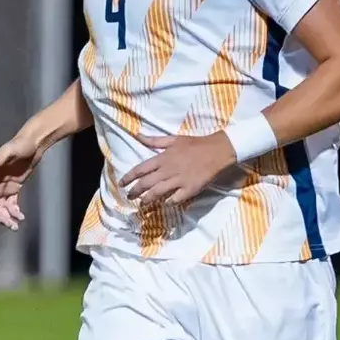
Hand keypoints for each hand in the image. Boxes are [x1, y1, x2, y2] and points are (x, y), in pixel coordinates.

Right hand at [0, 128, 47, 230]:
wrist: (35, 143)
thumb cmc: (21, 144)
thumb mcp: (9, 150)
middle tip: (9, 224)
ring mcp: (4, 187)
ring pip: (1, 207)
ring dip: (6, 217)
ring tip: (15, 225)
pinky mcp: (14, 189)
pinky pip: (11, 204)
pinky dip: (14, 212)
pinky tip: (21, 217)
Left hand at [121, 132, 235, 208]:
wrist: (217, 151)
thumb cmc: (195, 144)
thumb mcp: (173, 139)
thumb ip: (154, 141)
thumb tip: (137, 136)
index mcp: (162, 158)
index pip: (140, 169)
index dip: (129, 177)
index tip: (122, 184)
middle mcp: (168, 170)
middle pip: (146, 183)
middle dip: (135, 191)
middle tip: (129, 196)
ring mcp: (178, 180)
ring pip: (158, 193)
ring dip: (148, 199)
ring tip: (142, 204)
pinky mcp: (189, 189)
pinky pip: (175, 199)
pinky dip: (168, 202)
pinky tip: (165, 204)